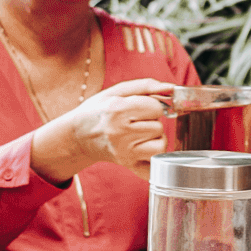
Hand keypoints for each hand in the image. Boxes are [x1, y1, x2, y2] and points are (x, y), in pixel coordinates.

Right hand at [30, 78, 171, 182]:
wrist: (77, 136)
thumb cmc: (98, 111)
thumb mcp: (116, 91)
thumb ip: (146, 86)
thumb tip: (172, 88)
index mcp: (117, 110)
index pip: (156, 108)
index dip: (152, 105)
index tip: (141, 107)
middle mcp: (119, 132)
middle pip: (159, 127)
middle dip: (152, 122)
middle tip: (137, 121)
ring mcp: (123, 152)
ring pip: (160, 145)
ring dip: (155, 139)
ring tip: (140, 134)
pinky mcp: (127, 165)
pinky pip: (155, 165)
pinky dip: (154, 158)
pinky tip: (142, 149)